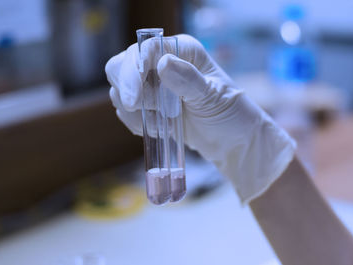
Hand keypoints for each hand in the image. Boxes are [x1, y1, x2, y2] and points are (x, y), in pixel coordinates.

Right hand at [105, 34, 295, 202]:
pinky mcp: (148, 105)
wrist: (232, 142)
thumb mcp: (213, 97)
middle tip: (139, 110)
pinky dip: (136, 122)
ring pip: (120, 90)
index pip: (145, 49)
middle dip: (129, 91)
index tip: (133, 100)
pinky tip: (157, 128)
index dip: (132, 71)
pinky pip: (126, 110)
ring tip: (162, 123)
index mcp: (182, 52)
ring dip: (135, 111)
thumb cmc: (231, 115)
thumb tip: (162, 63)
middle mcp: (164, 63)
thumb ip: (189, 80)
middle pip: (122, 66)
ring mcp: (153, 85)